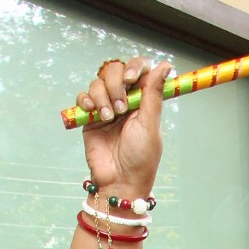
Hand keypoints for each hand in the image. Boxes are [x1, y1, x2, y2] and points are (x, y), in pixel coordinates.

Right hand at [72, 57, 170, 195]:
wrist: (119, 182)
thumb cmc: (140, 158)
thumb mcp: (150, 125)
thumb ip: (153, 94)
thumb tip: (165, 66)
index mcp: (142, 100)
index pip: (138, 69)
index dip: (134, 67)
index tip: (131, 80)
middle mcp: (124, 100)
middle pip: (114, 70)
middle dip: (116, 84)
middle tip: (120, 108)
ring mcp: (106, 107)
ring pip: (98, 82)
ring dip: (102, 96)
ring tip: (108, 117)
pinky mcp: (89, 118)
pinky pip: (83, 97)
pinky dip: (86, 100)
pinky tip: (93, 113)